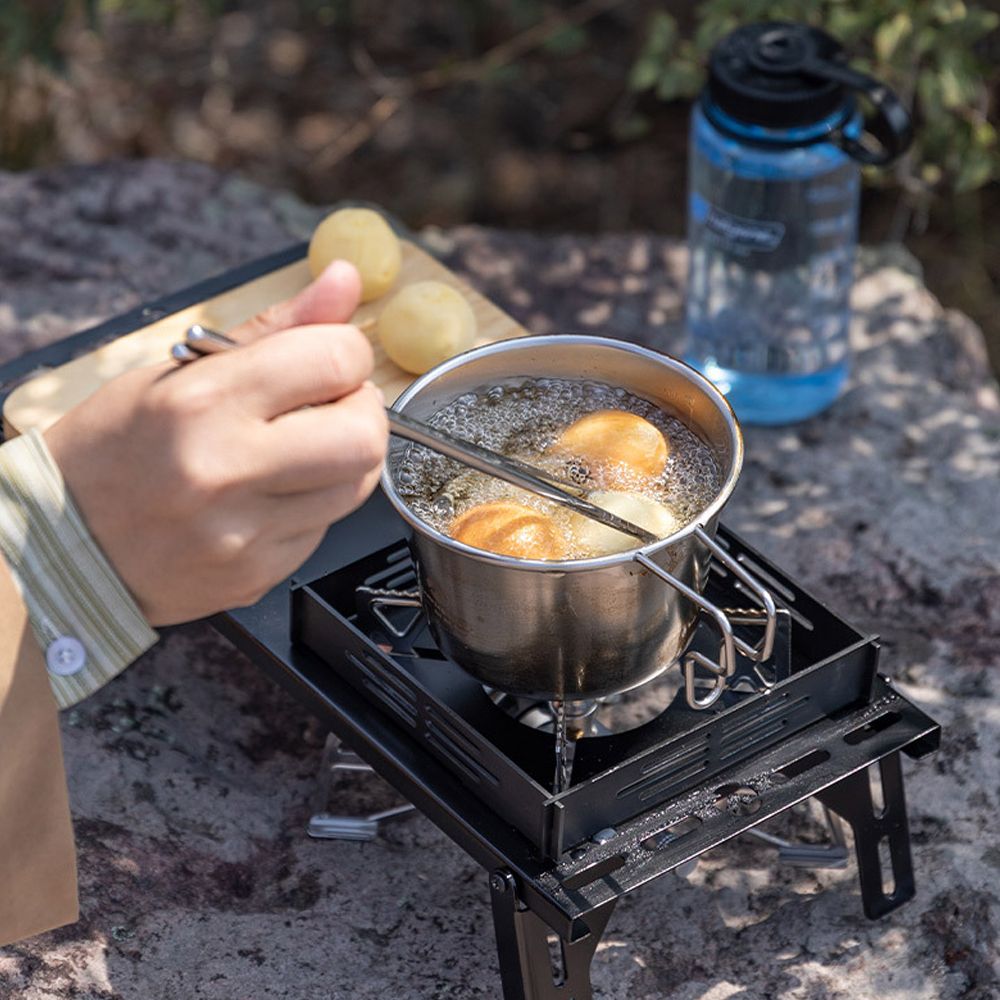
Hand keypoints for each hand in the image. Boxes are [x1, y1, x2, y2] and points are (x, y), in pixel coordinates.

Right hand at [44, 261, 388, 625]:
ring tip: (300, 449)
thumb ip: (277, 329)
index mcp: (202, 402)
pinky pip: (325, 529)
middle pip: (364, 437)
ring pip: (356, 487)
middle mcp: (225, 470)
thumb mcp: (181, 372)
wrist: (67, 545)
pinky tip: (272, 495)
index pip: (334, 360)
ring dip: (345, 459)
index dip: (348, 353)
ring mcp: (243, 534)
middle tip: (334, 407)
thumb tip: (346, 280)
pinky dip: (314, 503)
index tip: (332, 359)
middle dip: (364, 412)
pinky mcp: (256, 575)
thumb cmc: (116, 448)